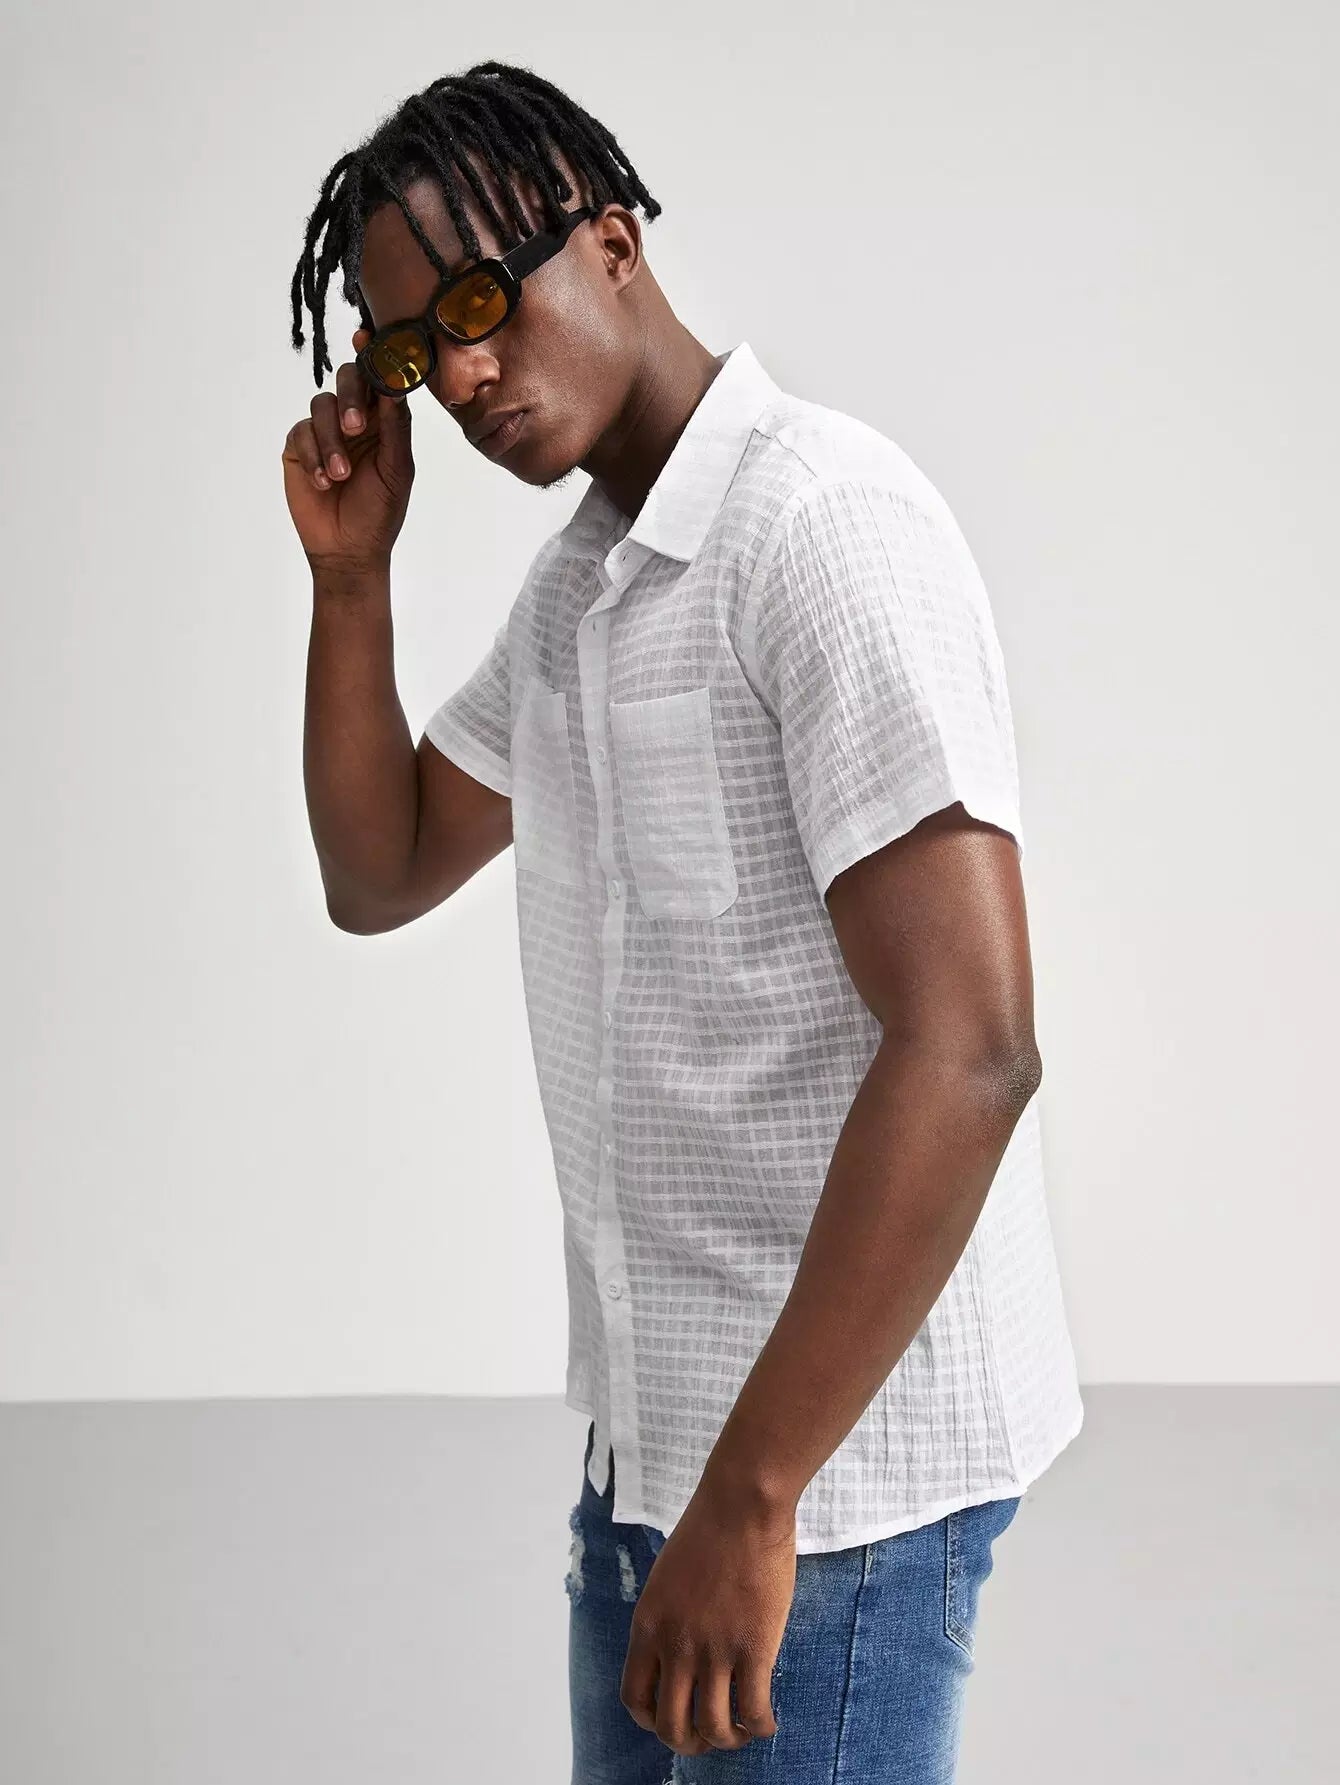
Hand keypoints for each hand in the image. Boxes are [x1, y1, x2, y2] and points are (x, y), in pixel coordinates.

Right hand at [281, 328, 414, 572]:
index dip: (374, 355)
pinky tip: (324, 482)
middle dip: (351, 399)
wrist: (349, 549)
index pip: (379, 379)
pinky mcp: (299, 447)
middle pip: (347, 380)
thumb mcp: (396, 469)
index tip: (366, 337)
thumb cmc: (381, 512)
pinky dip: (314, 456)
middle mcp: (354, 418)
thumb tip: (395, 384)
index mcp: (384, 420)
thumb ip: (396, 426)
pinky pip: (301, 432)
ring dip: (332, 442)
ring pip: (322, 406)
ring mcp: (325, 431)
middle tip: (356, 428)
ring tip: (340, 476)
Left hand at [619, 1488, 795, 1757]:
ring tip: (741, 1730)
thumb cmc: (709, 1530)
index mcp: (648, 1626)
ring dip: (727, 1740)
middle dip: (690, 1742)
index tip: (674, 1717)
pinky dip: (760, 1727)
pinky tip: (766, 1720)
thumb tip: (680, 1653)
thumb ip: (668, 1619)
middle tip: (709, 1735)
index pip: (635, 1698)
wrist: (742, 1504)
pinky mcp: (753, 1647)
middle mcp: (675, 1645)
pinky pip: (753, 1711)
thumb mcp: (667, 1579)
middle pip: (671, 1726)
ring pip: (712, 1728)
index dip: (653, 1720)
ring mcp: (714, 1649)